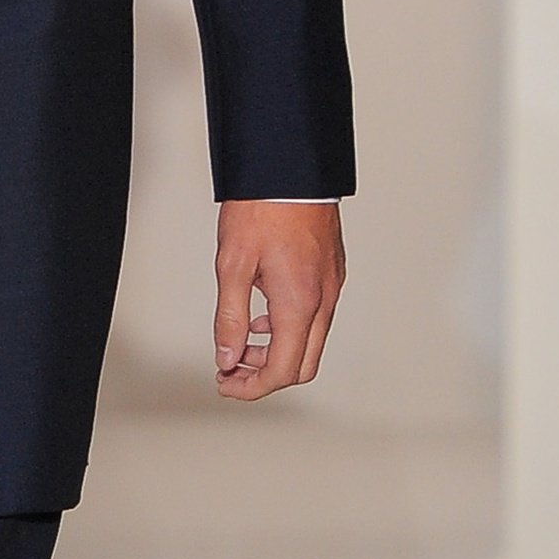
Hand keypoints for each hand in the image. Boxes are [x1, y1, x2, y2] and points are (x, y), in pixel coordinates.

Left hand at [213, 200, 343, 399]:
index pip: (283, 371)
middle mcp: (323, 299)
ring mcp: (331, 286)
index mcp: (299, 304)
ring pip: (311, 343)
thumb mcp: (232, 266)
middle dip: (265, 376)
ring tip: (243, 343)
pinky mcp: (331, 273)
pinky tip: (263, 316)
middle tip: (232, 369)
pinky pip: (316, 317)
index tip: (226, 382)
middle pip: (302, 367)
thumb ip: (230, 317)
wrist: (289, 170)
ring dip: (277, 352)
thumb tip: (227, 354)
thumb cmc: (263, 208)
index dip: (251, 387)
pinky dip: (289, 329)